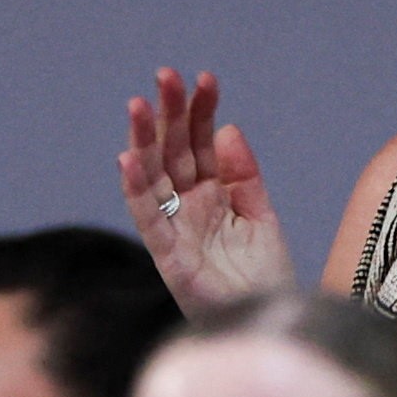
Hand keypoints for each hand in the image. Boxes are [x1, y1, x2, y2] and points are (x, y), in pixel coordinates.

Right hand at [121, 70, 297, 306]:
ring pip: (152, 176)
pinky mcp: (167, 255)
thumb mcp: (261, 215)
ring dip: (142, 140)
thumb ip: (245, 174)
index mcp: (211, 193)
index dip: (200, 111)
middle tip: (165, 75)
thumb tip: (229, 129)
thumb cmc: (263, 276)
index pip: (200, 142)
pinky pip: (147, 218)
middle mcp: (187, 206)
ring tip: (137, 105)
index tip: (204, 79)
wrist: (268, 321)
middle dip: (169, 113)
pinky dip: (136, 189)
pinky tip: (128, 158)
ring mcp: (175, 228)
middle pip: (173, 151)